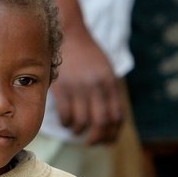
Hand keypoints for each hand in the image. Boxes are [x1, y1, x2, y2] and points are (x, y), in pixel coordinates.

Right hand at [51, 26, 122, 144]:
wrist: (68, 34)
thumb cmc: (88, 55)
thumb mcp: (105, 70)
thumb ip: (109, 92)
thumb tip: (111, 122)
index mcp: (110, 83)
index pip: (116, 116)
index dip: (112, 133)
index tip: (107, 140)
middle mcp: (96, 87)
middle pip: (100, 123)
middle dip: (96, 138)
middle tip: (91, 142)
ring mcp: (77, 88)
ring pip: (81, 122)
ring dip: (79, 131)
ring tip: (77, 129)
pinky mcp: (61, 88)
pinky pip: (65, 115)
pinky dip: (66, 123)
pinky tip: (67, 120)